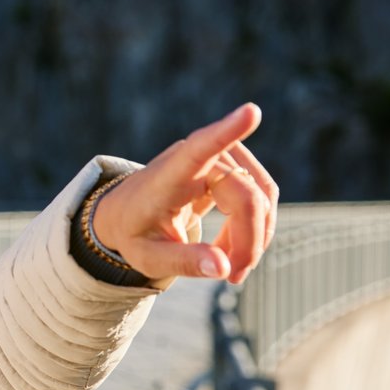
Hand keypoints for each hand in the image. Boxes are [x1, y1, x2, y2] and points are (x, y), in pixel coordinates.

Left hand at [91, 103, 277, 284]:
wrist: (127, 213)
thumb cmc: (135, 233)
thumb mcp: (148, 257)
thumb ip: (183, 262)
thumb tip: (223, 269)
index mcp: (168, 176)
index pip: (199, 149)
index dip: (226, 132)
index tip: (251, 112)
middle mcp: (195, 159)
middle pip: (246, 195)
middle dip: (249, 241)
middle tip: (233, 277)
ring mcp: (217, 158)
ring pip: (262, 194)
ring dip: (256, 235)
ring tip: (231, 267)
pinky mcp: (232, 165)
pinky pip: (262, 194)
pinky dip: (256, 226)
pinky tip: (232, 249)